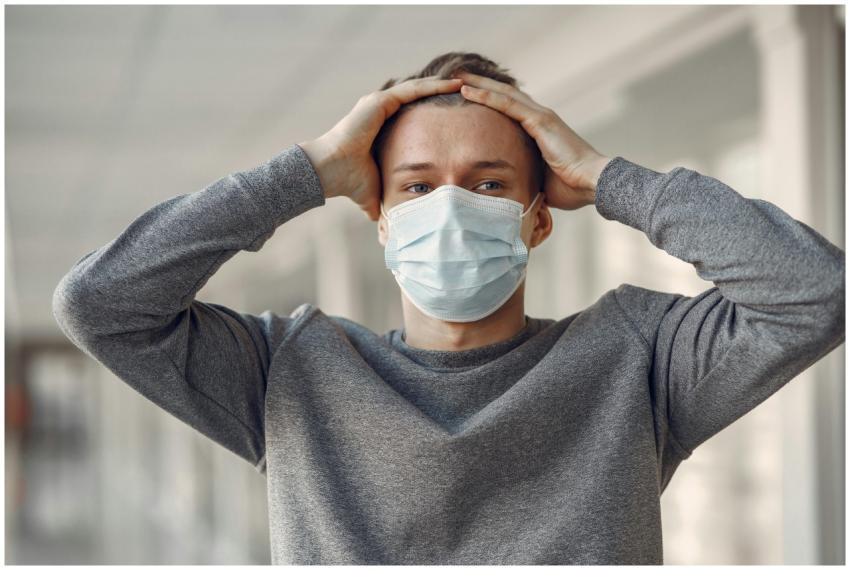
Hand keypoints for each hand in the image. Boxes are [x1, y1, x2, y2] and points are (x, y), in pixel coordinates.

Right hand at [299, 76, 463, 220]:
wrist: (331, 173)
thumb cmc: (350, 182)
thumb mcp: (374, 192)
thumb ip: (382, 201)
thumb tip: (386, 224)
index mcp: (379, 124)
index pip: (412, 111)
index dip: (432, 109)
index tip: (454, 111)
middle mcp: (378, 109)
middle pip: (416, 96)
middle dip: (440, 92)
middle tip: (465, 89)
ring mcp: (378, 103)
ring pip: (417, 89)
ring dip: (440, 85)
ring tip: (464, 82)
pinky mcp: (379, 101)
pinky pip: (412, 90)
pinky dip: (432, 86)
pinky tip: (451, 84)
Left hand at [453, 71, 612, 210]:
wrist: (591, 184)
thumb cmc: (570, 188)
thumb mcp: (539, 180)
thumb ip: (524, 176)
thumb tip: (507, 190)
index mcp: (539, 130)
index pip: (509, 109)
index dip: (488, 100)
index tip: (466, 97)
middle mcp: (540, 117)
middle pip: (504, 95)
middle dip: (479, 85)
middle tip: (454, 77)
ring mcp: (540, 116)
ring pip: (502, 93)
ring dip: (477, 84)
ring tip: (454, 77)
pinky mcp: (540, 121)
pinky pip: (507, 104)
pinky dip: (486, 95)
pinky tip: (467, 90)